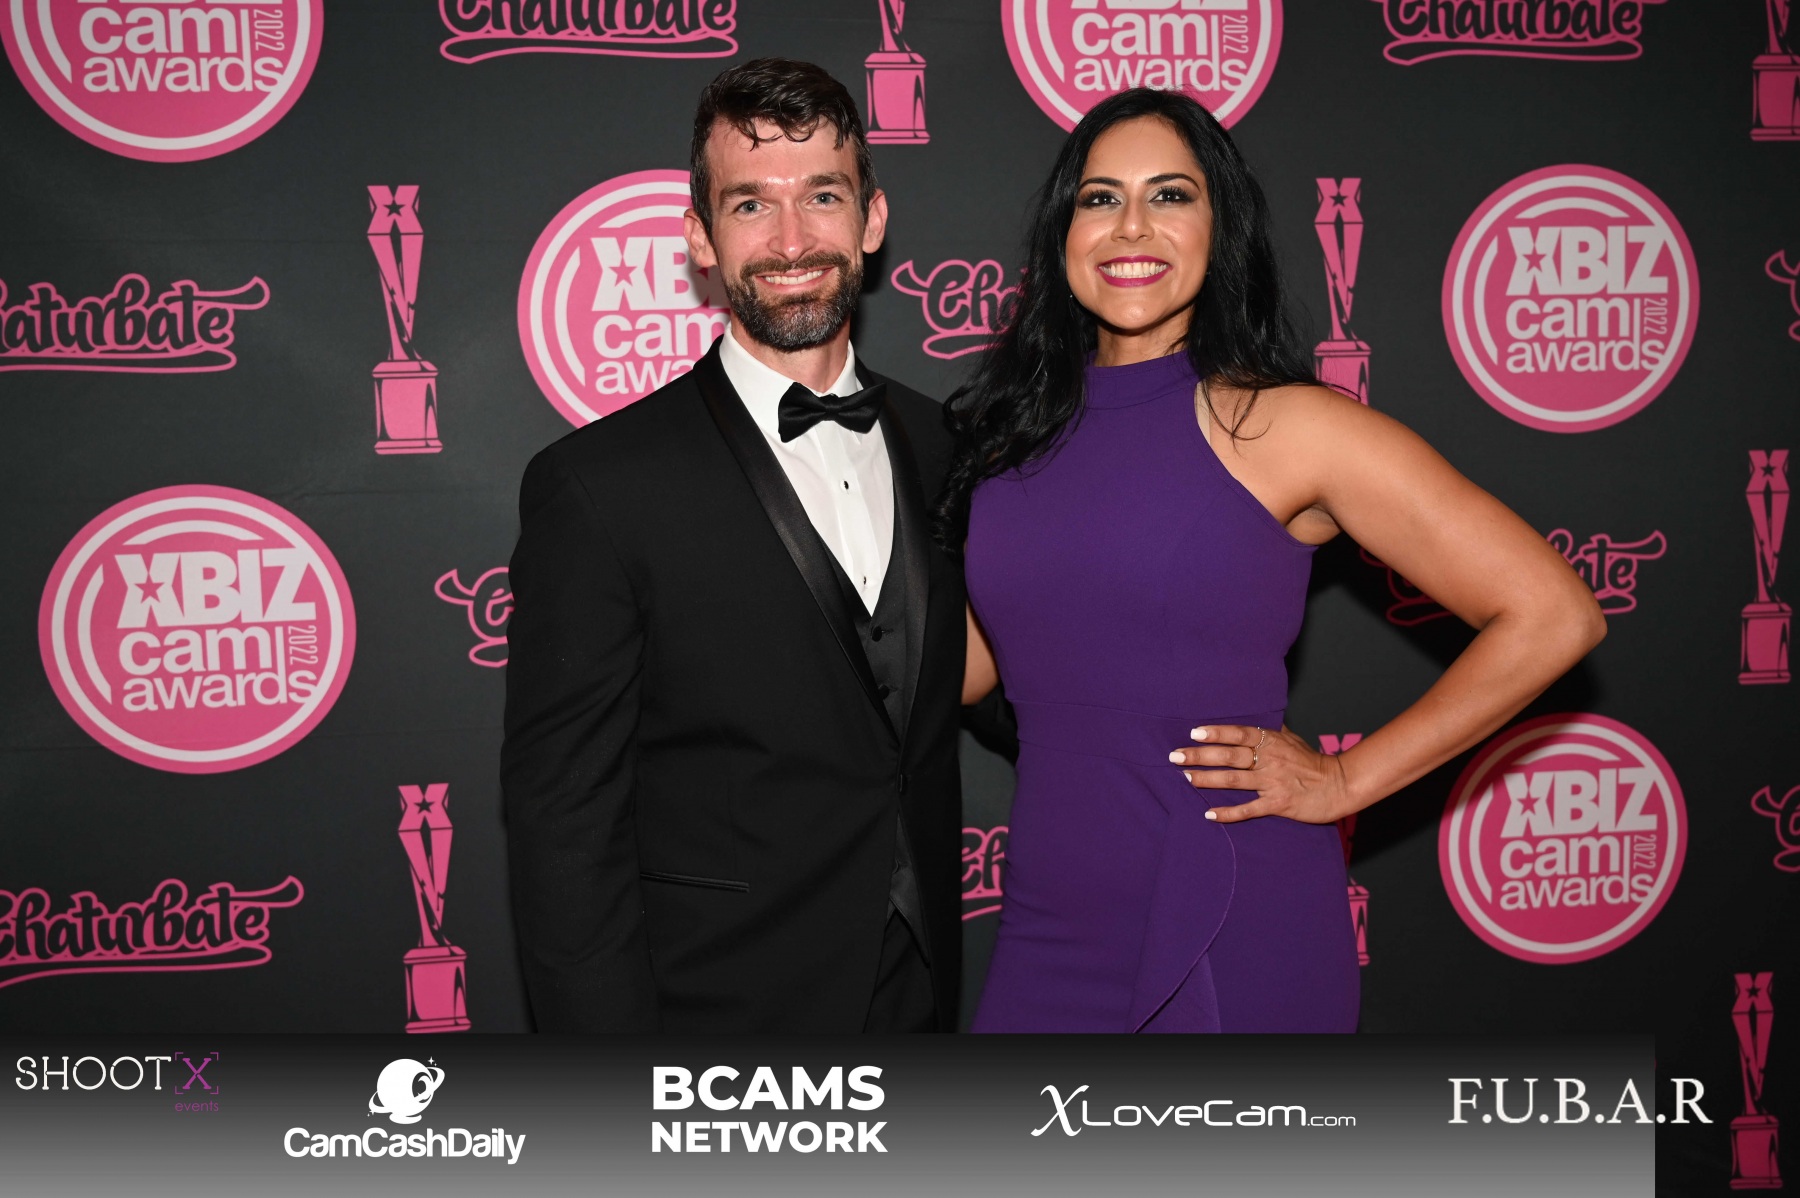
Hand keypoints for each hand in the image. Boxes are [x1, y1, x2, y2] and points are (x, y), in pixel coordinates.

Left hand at [1170, 724, 1352, 823]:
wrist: (1338, 785)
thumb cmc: (1311, 761)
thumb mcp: (1291, 739)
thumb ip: (1269, 730)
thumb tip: (1251, 716)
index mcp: (1272, 741)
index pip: (1239, 734)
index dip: (1216, 733)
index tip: (1194, 733)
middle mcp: (1270, 759)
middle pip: (1230, 756)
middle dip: (1200, 756)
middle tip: (1175, 756)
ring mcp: (1273, 782)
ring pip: (1234, 780)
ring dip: (1207, 780)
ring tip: (1186, 778)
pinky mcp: (1278, 804)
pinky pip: (1249, 809)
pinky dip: (1228, 812)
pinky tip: (1209, 814)